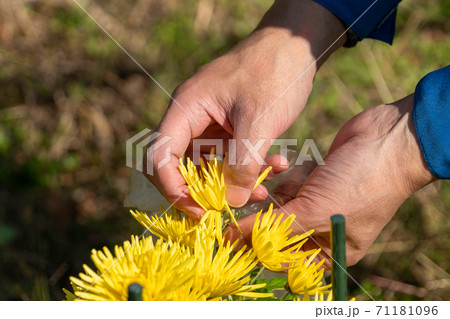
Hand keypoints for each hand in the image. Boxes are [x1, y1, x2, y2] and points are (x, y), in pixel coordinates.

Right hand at [145, 0, 346, 218]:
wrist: (296, 45)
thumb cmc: (275, 72)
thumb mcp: (260, 119)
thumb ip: (244, 162)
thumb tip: (232, 202)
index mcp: (187, 108)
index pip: (160, 154)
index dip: (171, 187)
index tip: (196, 210)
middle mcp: (193, 117)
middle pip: (180, 164)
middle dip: (202, 190)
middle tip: (225, 208)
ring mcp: (211, 122)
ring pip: (209, 164)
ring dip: (232, 181)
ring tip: (263, 191)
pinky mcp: (230, 127)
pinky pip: (230, 155)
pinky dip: (248, 167)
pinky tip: (276, 166)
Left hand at [225, 94, 435, 267]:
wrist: (389, 139)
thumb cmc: (358, 184)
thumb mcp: (314, 211)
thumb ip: (272, 227)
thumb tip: (233, 239)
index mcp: (329, 250)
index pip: (282, 258)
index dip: (257, 247)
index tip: (233, 232)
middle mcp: (322, 228)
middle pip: (278, 228)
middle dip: (269, 211)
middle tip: (257, 196)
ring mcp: (318, 201)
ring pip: (280, 200)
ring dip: (281, 186)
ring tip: (291, 175)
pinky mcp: (314, 178)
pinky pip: (289, 180)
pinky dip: (290, 171)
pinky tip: (294, 163)